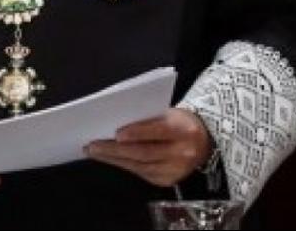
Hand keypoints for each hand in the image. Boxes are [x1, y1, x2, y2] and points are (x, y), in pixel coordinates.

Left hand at [86, 108, 211, 187]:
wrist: (203, 143)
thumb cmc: (180, 124)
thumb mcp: (171, 115)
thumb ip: (149, 120)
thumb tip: (117, 126)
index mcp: (185, 130)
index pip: (159, 131)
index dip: (137, 133)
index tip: (116, 134)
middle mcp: (182, 153)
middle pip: (144, 152)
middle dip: (116, 150)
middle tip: (93, 146)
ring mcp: (175, 170)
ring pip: (139, 165)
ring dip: (114, 159)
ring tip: (95, 152)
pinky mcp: (167, 181)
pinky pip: (141, 173)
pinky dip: (123, 165)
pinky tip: (110, 159)